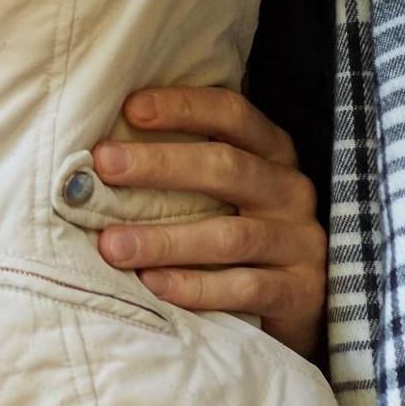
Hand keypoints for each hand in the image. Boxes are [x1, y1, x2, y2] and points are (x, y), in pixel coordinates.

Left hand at [90, 85, 326, 355]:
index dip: (183, 107)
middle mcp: (290, 189)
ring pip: (230, 236)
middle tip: (104, 166)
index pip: (232, 114)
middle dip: (160, 165)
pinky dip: (195, 287)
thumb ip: (184, 165)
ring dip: (165, 240)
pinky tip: (153, 285)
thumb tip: (100, 152)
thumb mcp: (227, 189)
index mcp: (272, 151)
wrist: (304, 298)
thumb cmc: (244, 227)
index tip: (130, 109)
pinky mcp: (300, 291)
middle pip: (226, 168)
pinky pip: (244, 288)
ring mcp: (300, 242)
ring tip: (112, 245)